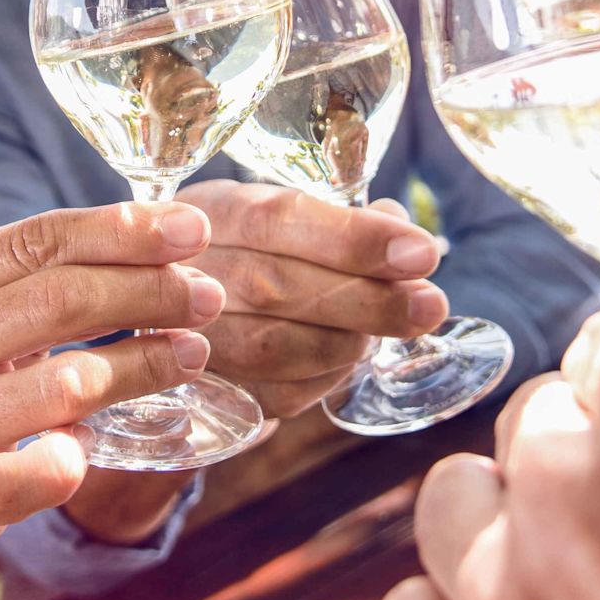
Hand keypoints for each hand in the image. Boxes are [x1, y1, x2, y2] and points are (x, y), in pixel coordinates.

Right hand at [0, 200, 224, 574]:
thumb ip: (32, 274)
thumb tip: (158, 234)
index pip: (36, 240)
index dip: (123, 231)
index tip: (193, 228)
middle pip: (57, 302)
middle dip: (149, 293)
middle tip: (208, 296)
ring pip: (58, 387)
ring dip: (141, 367)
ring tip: (192, 353)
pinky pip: (16, 480)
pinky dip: (61, 466)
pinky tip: (96, 450)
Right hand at [176, 180, 445, 418]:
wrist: (168, 296)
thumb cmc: (244, 244)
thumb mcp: (278, 208)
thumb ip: (341, 220)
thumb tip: (407, 237)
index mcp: (213, 212)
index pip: (280, 219)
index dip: (354, 238)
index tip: (422, 251)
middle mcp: (188, 272)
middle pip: (280, 287)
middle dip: (369, 299)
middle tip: (430, 303)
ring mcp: (191, 335)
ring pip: (278, 347)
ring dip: (352, 338)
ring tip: (398, 322)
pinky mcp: (209, 392)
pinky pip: (279, 392)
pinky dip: (329, 373)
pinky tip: (354, 350)